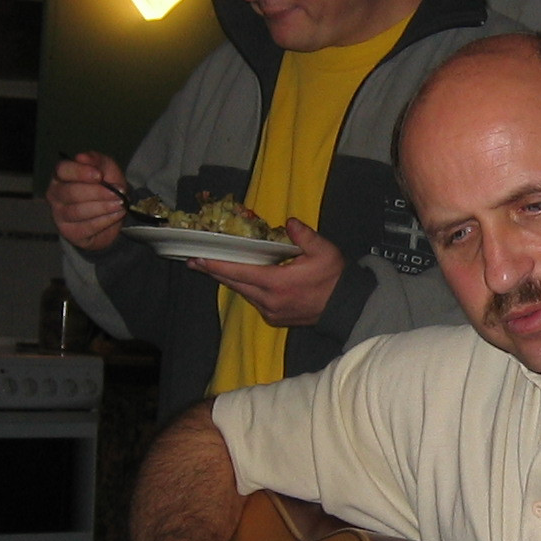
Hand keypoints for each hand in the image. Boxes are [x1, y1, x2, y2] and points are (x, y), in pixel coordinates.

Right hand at [47, 152, 128, 252]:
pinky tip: (116, 215)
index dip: (80, 172)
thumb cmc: (106, 187)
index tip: (99, 175)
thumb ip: (97, 161)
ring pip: (78, 211)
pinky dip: (104, 221)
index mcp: (61, 175)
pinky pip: (86, 227)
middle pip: (71, 192)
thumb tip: (82, 157)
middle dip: (97, 193)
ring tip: (120, 204)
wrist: (112, 214)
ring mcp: (60, 215)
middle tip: (118, 193)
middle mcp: (56, 194)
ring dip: (103, 207)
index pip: (63, 170)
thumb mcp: (107, 169)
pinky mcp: (70, 232)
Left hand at [192, 220, 346, 327]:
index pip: (239, 272)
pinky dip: (245, 288)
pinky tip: (241, 279)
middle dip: (214, 271)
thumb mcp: (323, 251)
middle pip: (234, 284)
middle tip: (195, 262)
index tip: (199, 259)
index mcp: (277, 282)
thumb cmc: (334, 277)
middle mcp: (268, 300)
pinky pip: (253, 300)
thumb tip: (289, 222)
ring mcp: (270, 312)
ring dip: (229, 280)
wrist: (345, 306)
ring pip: (243, 293)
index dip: (217, 265)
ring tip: (213, 267)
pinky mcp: (275, 318)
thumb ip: (304, 235)